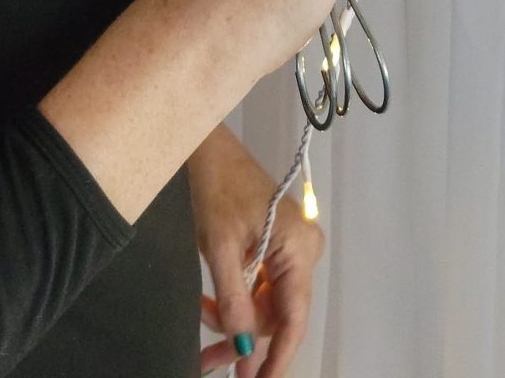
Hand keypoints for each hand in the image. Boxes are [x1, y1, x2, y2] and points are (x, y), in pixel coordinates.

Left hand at [190, 125, 320, 376]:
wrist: (207, 148)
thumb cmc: (216, 187)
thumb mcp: (219, 248)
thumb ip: (233, 301)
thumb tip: (243, 349)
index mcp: (299, 249)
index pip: (294, 318)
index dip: (278, 358)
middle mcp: (304, 251)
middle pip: (278, 315)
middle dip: (243, 339)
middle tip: (208, 364)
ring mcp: (291, 249)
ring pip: (265, 305)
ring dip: (233, 320)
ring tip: (200, 329)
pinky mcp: (275, 247)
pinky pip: (258, 287)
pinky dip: (234, 300)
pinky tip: (208, 306)